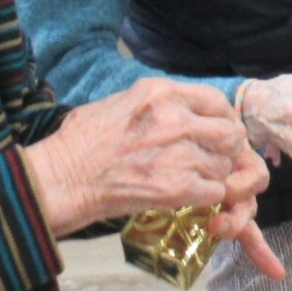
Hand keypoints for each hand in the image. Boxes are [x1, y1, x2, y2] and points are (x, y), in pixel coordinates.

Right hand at [21, 79, 280, 277]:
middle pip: (230, 133)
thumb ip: (158, 104)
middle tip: (211, 161)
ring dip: (213, 176)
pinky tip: (186, 196)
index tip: (216, 132)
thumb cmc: (80, 143)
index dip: (222, 119)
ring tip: (191, 180)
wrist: (61, 179)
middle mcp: (175, 118)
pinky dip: (205, 197)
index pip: (217, 101)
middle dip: (225, 149)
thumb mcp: (120, 102)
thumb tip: (181, 110)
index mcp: (161, 93)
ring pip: (223, 165)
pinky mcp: (177, 187)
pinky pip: (215, 191)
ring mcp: (179, 153)